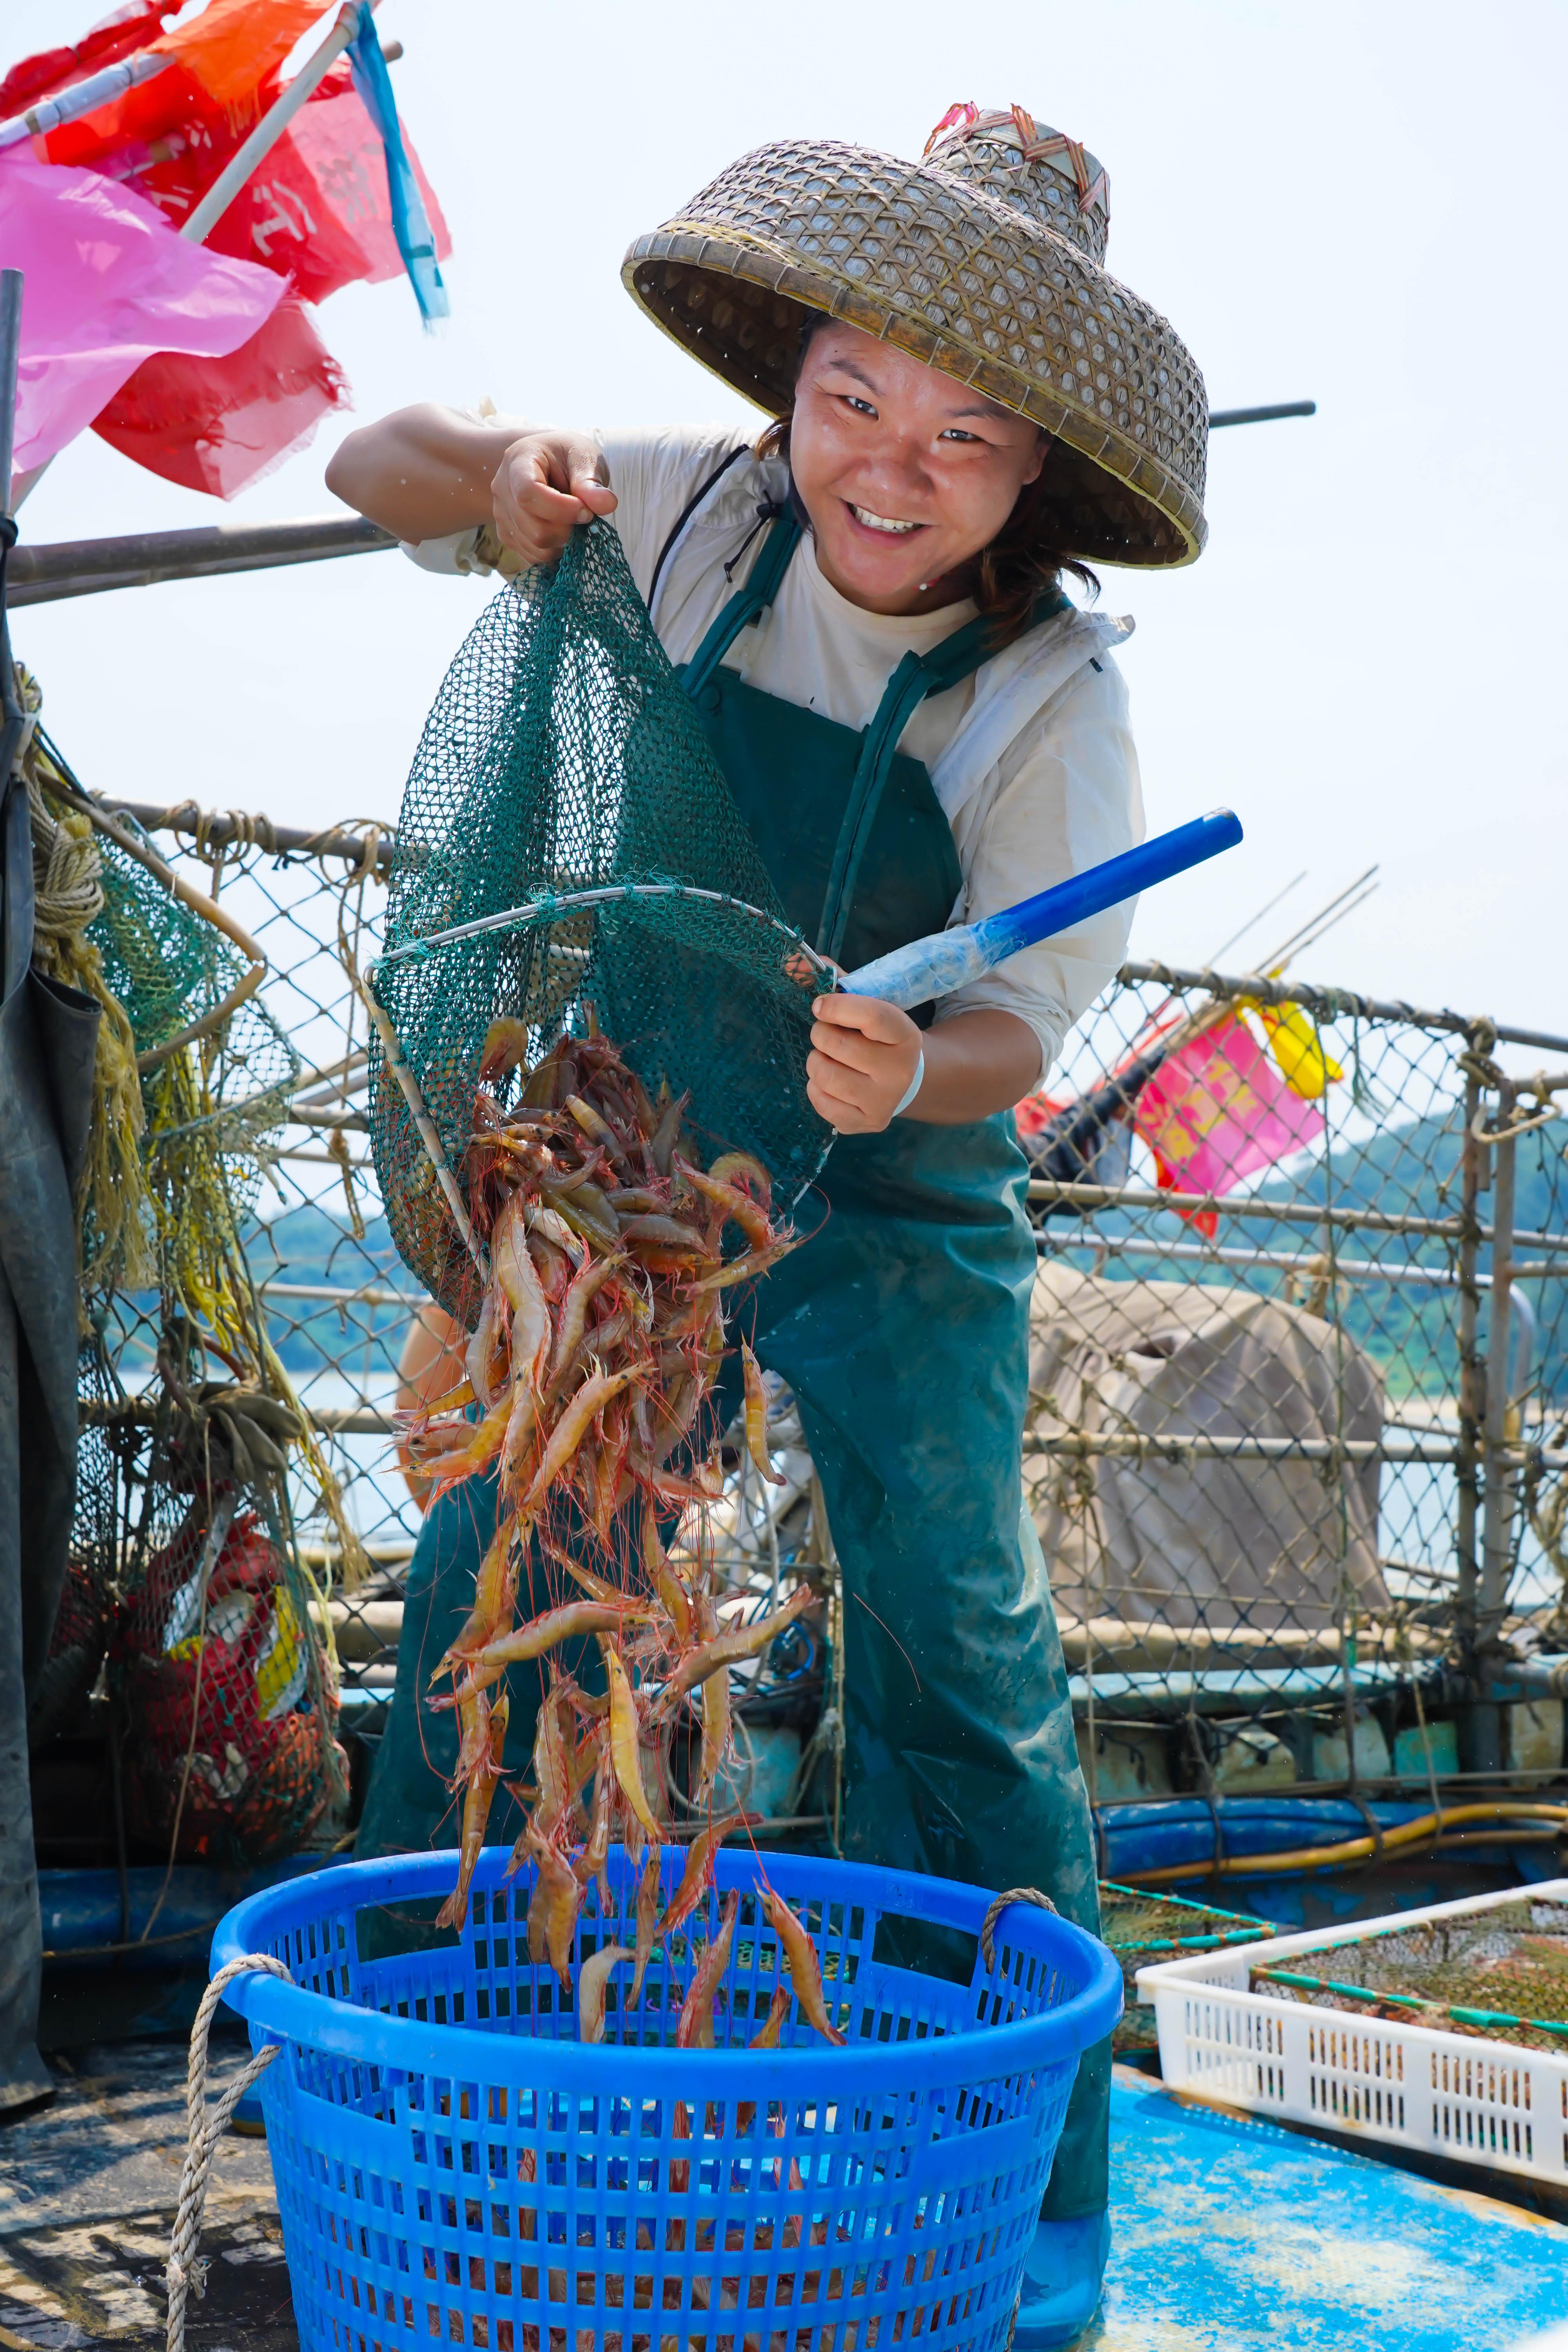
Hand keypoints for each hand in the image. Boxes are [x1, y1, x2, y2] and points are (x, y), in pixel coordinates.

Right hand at [491, 430, 616, 564]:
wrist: (549, 463)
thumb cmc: (567, 457)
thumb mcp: (584, 457)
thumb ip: (592, 482)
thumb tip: (608, 504)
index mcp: (518, 461)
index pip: (528, 494)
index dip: (560, 509)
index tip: (585, 511)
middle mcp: (502, 489)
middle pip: (533, 528)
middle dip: (567, 530)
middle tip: (585, 516)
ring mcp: (501, 514)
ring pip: (535, 547)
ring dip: (563, 542)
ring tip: (573, 522)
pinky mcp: (507, 534)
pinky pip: (533, 556)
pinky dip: (554, 550)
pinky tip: (562, 531)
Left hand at [807, 994, 922, 1132]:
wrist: (903, 1080)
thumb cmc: (877, 1037)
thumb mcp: (867, 1005)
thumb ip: (836, 982)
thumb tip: (793, 961)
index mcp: (906, 1035)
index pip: (871, 1016)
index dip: (836, 1006)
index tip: (819, 1005)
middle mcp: (899, 1071)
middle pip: (838, 1044)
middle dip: (821, 1034)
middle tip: (826, 1034)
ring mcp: (884, 1101)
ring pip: (824, 1074)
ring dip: (816, 1061)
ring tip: (828, 1058)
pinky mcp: (866, 1122)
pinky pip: (821, 1101)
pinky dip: (816, 1087)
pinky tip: (830, 1081)